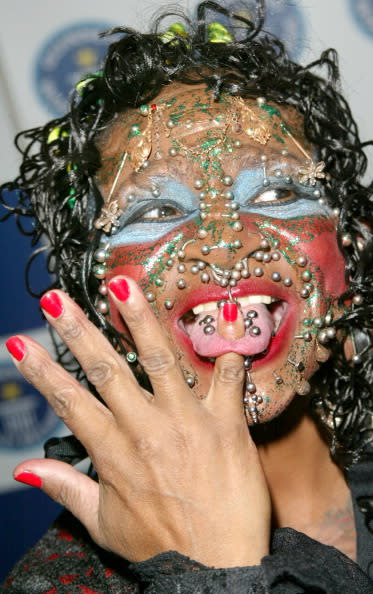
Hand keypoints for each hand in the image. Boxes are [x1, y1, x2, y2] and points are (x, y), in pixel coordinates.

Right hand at [7, 276, 269, 567]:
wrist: (220, 570)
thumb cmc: (162, 547)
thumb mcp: (104, 523)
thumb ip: (66, 487)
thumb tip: (25, 468)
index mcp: (113, 452)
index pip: (68, 401)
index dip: (41, 371)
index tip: (20, 342)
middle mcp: (145, 428)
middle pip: (105, 369)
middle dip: (78, 331)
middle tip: (58, 299)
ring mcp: (186, 421)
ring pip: (158, 358)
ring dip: (138, 318)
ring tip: (121, 284)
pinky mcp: (225, 424)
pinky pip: (228, 379)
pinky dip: (227, 354)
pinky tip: (225, 325)